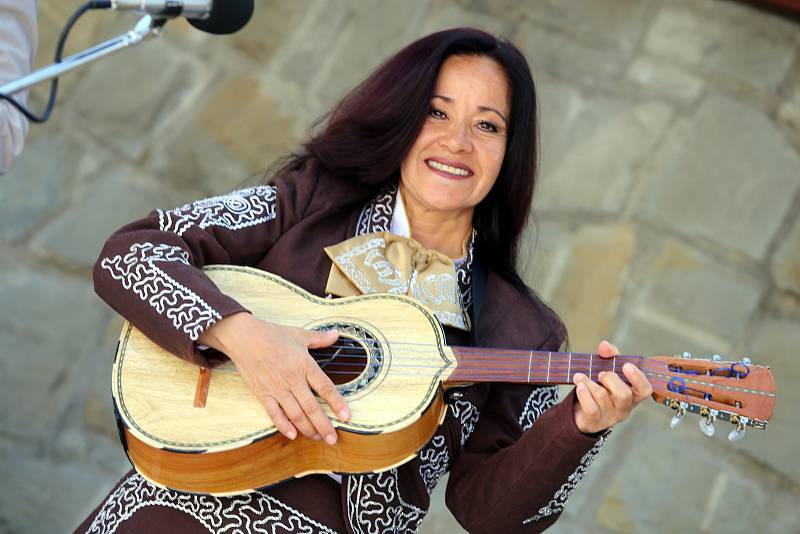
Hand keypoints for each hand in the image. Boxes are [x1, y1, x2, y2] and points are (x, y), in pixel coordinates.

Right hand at [199, 312, 349, 444]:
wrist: (244, 337)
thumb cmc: (272, 334)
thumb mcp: (299, 334)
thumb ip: (320, 338)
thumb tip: (336, 334)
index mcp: (304, 364)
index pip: (325, 388)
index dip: (337, 403)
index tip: (346, 416)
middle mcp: (293, 379)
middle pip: (312, 408)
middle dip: (324, 425)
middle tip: (333, 439)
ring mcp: (277, 389)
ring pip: (295, 414)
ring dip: (308, 429)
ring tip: (318, 438)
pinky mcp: (263, 394)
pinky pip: (274, 414)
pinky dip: (283, 426)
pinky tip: (293, 435)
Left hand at [572, 340, 651, 433]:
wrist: (583, 413)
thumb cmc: (601, 389)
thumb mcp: (608, 371)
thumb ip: (609, 356)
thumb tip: (605, 345)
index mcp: (633, 395)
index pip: (645, 390)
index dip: (638, 378)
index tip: (626, 365)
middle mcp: (624, 407)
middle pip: (624, 395)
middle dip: (610, 379)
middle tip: (601, 374)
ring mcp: (610, 417)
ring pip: (603, 397)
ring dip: (589, 382)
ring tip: (580, 377)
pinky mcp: (595, 422)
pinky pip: (591, 408)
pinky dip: (583, 394)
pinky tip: (579, 386)